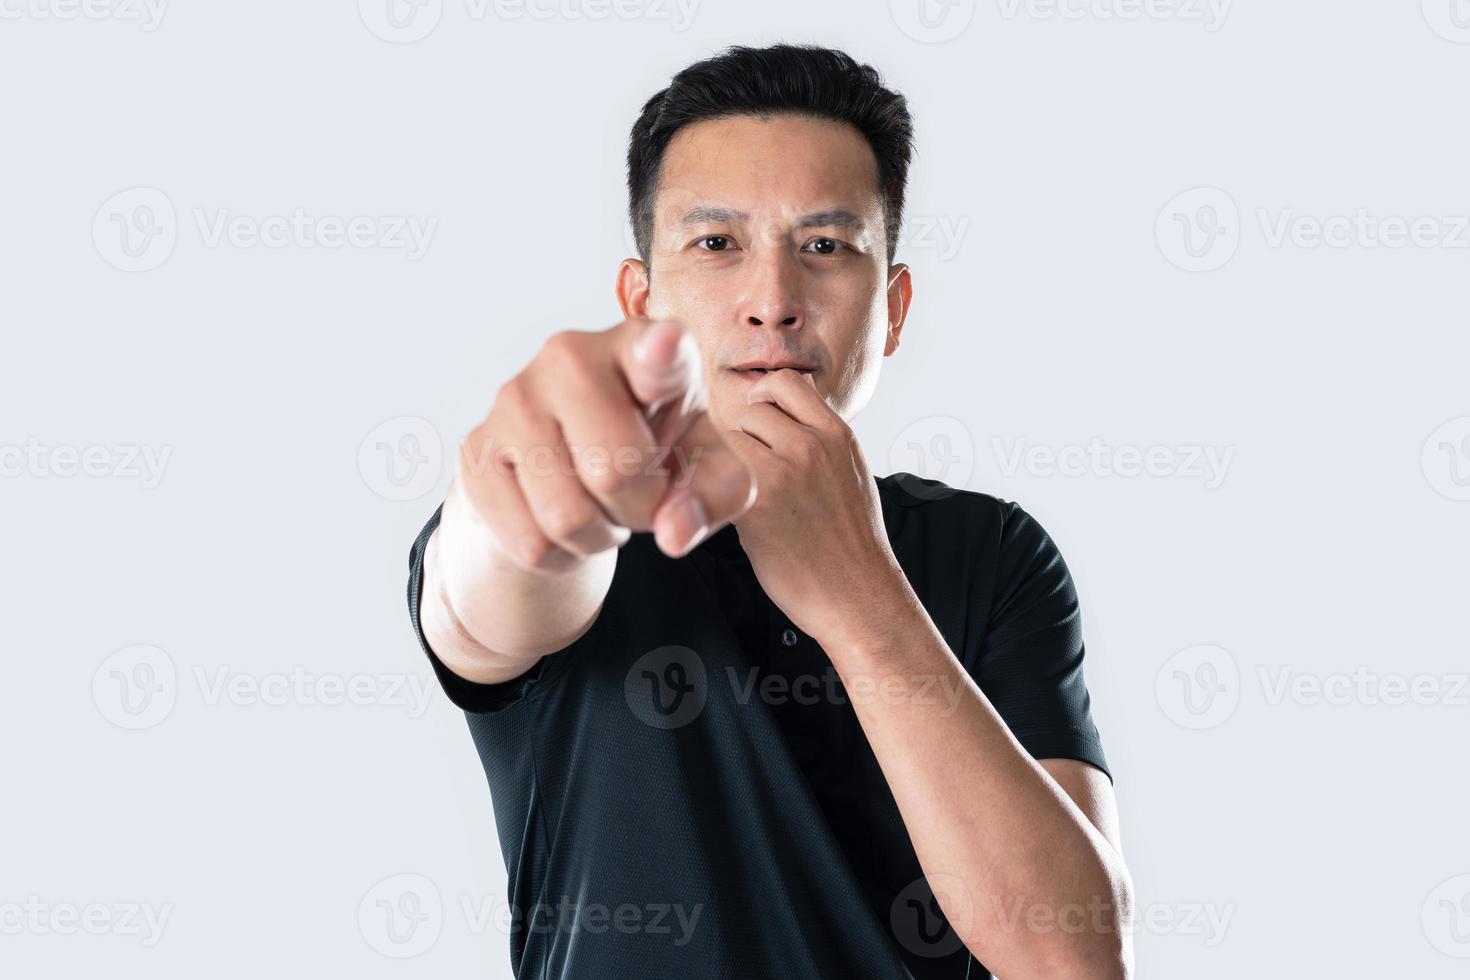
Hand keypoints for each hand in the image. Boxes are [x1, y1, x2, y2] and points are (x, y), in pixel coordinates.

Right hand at [456, 318, 756, 571]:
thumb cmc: (652, 449)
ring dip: (598, 535)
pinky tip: (558, 516)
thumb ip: (716, 495)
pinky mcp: (475, 449)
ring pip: (567, 518)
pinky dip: (558, 554)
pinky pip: (529, 543)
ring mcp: (514, 398)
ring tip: (598, 502)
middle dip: (640, 508)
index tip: (667, 344)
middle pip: (617, 471)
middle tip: (636, 491)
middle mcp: (572, 356)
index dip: (662, 352)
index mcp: (643, 347)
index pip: (656, 350)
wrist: (567, 462)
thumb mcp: (705, 468)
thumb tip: (674, 532)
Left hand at [723, 368, 905, 646]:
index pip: (786, 382)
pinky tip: (726, 509)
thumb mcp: (850, 474)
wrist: (859, 596)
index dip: (763, 399)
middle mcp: (812, 445)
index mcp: (837, 435)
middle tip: (741, 465)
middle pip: (751, 407)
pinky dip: (712, 486)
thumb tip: (786, 416)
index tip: (756, 425)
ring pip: (730, 435)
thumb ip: (820, 441)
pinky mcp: (757, 502)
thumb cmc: (851, 543)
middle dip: (741, 433)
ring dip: (725, 457)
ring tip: (737, 488)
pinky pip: (717, 473)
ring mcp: (785, 471)